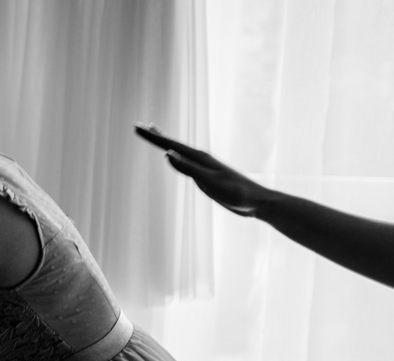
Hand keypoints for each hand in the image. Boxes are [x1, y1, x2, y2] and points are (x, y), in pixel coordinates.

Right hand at [134, 123, 265, 216]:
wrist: (256, 201)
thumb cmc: (235, 192)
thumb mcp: (209, 181)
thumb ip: (188, 168)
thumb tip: (167, 153)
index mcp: (199, 158)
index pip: (170, 144)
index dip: (152, 137)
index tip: (137, 127)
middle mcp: (200, 158)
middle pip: (173, 143)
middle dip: (156, 136)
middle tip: (139, 125)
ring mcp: (204, 166)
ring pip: (179, 151)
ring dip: (166, 142)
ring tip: (156, 135)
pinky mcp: (207, 175)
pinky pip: (185, 162)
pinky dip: (176, 156)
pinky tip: (175, 157)